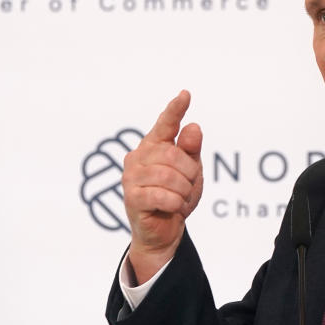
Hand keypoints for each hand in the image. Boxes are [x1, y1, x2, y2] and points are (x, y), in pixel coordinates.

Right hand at [122, 90, 203, 283]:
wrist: (164, 230)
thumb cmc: (176, 196)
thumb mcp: (191, 171)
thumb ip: (191, 150)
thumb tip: (193, 127)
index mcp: (154, 146)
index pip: (166, 124)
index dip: (175, 110)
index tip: (186, 94)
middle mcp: (138, 156)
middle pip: (174, 155)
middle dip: (190, 173)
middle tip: (188, 186)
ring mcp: (132, 177)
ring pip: (170, 176)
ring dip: (184, 190)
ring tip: (180, 198)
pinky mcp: (132, 198)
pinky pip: (164, 196)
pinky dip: (176, 203)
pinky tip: (173, 207)